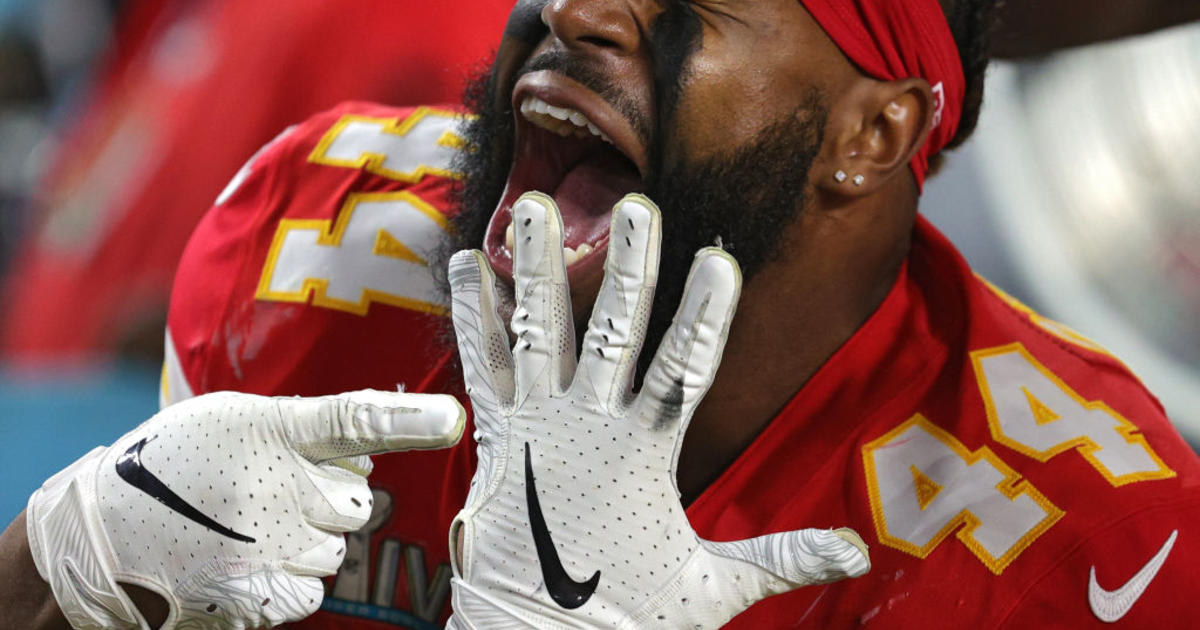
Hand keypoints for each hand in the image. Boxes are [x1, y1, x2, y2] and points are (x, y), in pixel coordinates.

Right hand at [25, 389, 463, 629]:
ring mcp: (273, 545)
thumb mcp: (234, 418)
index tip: (452, 420)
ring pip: (341, 545)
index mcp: (273, 431)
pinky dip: (295, 576)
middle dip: (334, 497)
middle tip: (278, 492)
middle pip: (360, 498)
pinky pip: (318, 585)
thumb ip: (304, 425)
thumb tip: (372, 445)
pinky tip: (252, 559)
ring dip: (313, 538)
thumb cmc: (179, 464)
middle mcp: (281, 487)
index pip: (352, 421)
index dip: (408, 422)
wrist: (108, 537)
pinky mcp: (265, 593)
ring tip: (256, 527)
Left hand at [445, 192, 868, 628]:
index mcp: (644, 458)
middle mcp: (586, 430)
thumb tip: (859, 552)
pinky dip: (472, 315)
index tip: (721, 260)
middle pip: (613, 335)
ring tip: (531, 204)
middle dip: (630, 267)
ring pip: (538, 334)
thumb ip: (781, 558)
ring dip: (538, 267)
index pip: (685, 374)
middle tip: (638, 205)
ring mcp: (534, 429)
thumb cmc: (624, 616)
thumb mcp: (710, 588)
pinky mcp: (495, 439)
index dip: (705, 316)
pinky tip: (467, 263)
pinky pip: (481, 366)